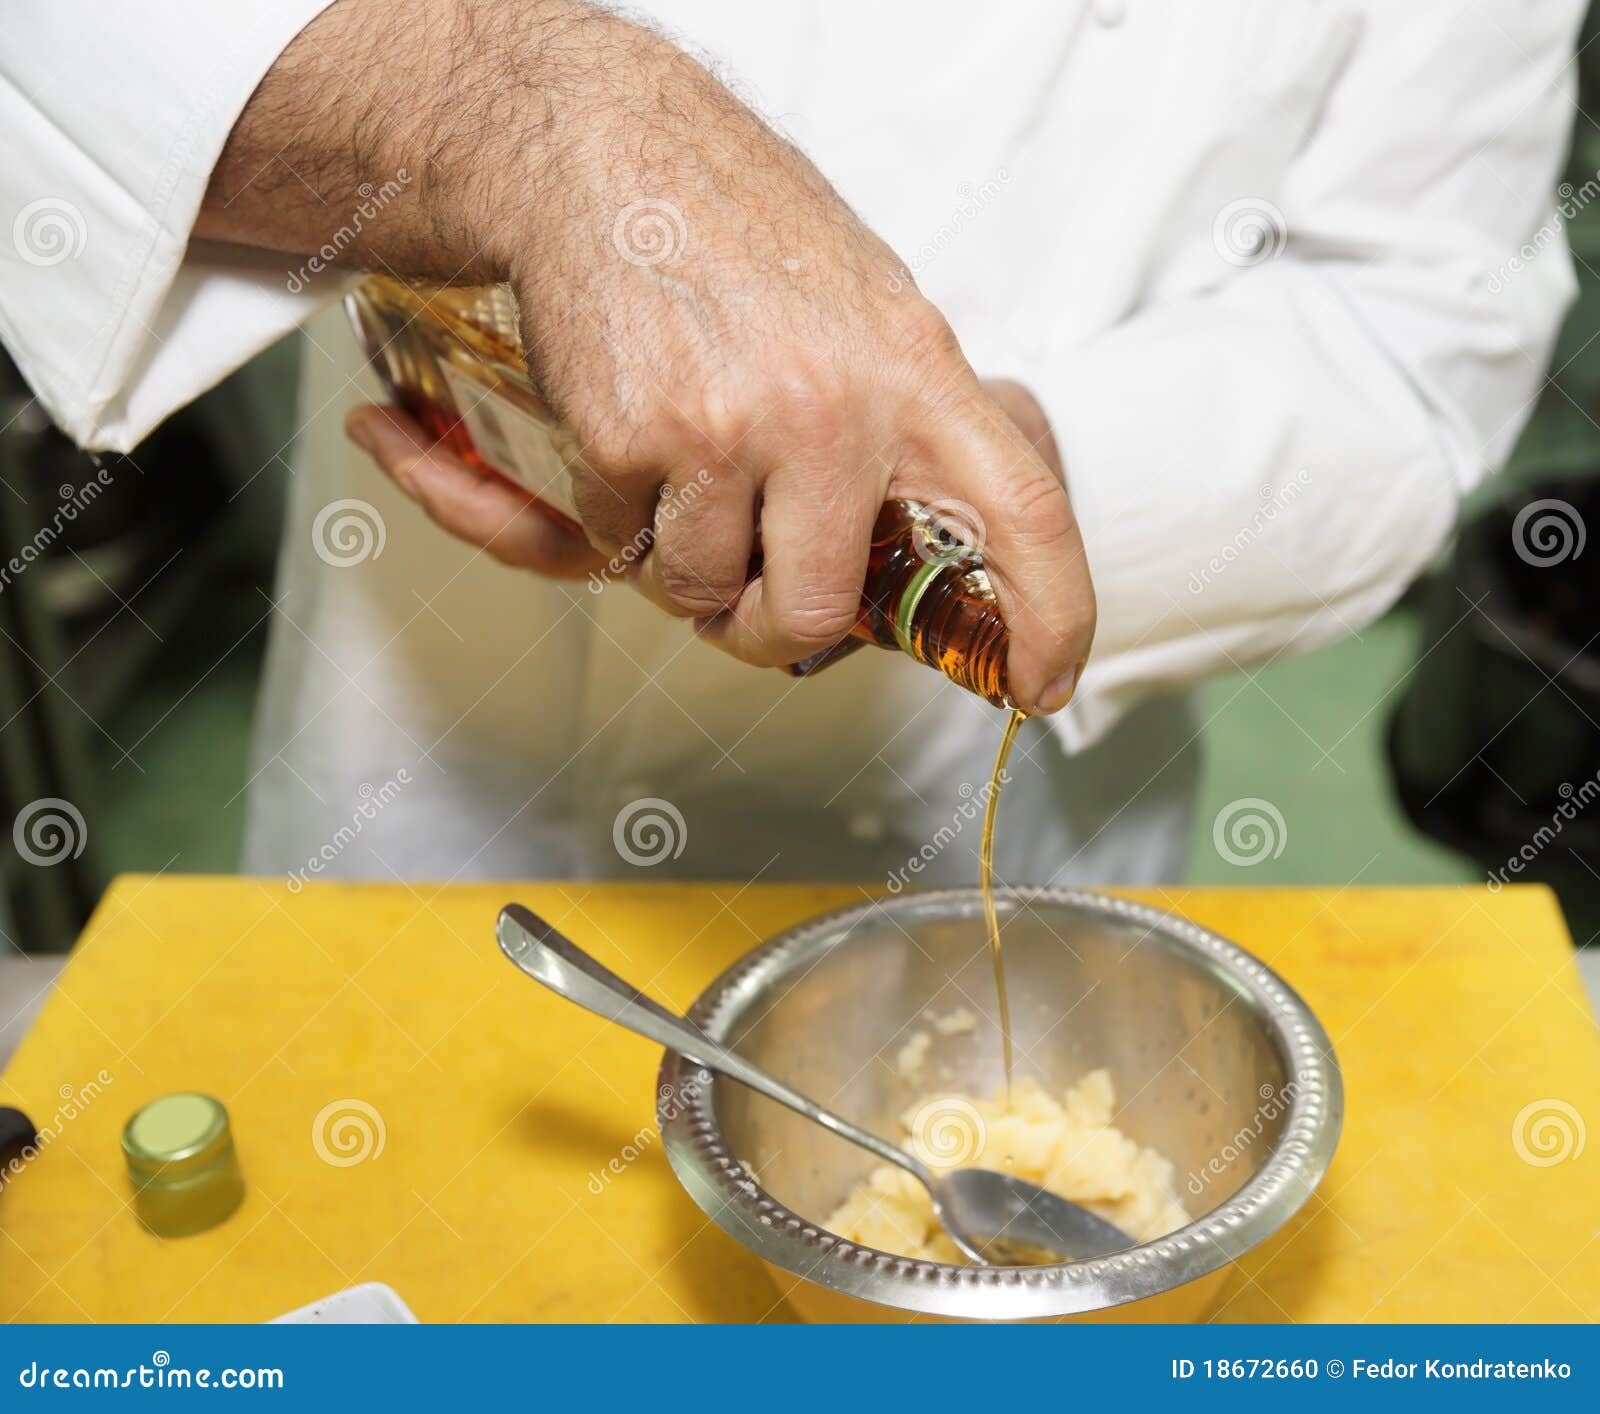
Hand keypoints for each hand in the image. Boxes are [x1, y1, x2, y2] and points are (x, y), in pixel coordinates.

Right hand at [200, 0, 1093, 711]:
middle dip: (766, 633)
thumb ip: (907, 424)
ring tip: (680, 489)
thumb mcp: (871, 311)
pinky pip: (621, 545)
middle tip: (746, 606)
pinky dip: (617, 521)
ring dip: (681, 569)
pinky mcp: (632, 437)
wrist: (604, 153)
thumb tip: (934, 537)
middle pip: (811, 614)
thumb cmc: (744, 233)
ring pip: (699, 592)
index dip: (1052, 617)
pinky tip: (631, 444)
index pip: (1023, 513)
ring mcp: (728, 427)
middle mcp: (833, 409)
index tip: (1043, 682)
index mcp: (917, 371)